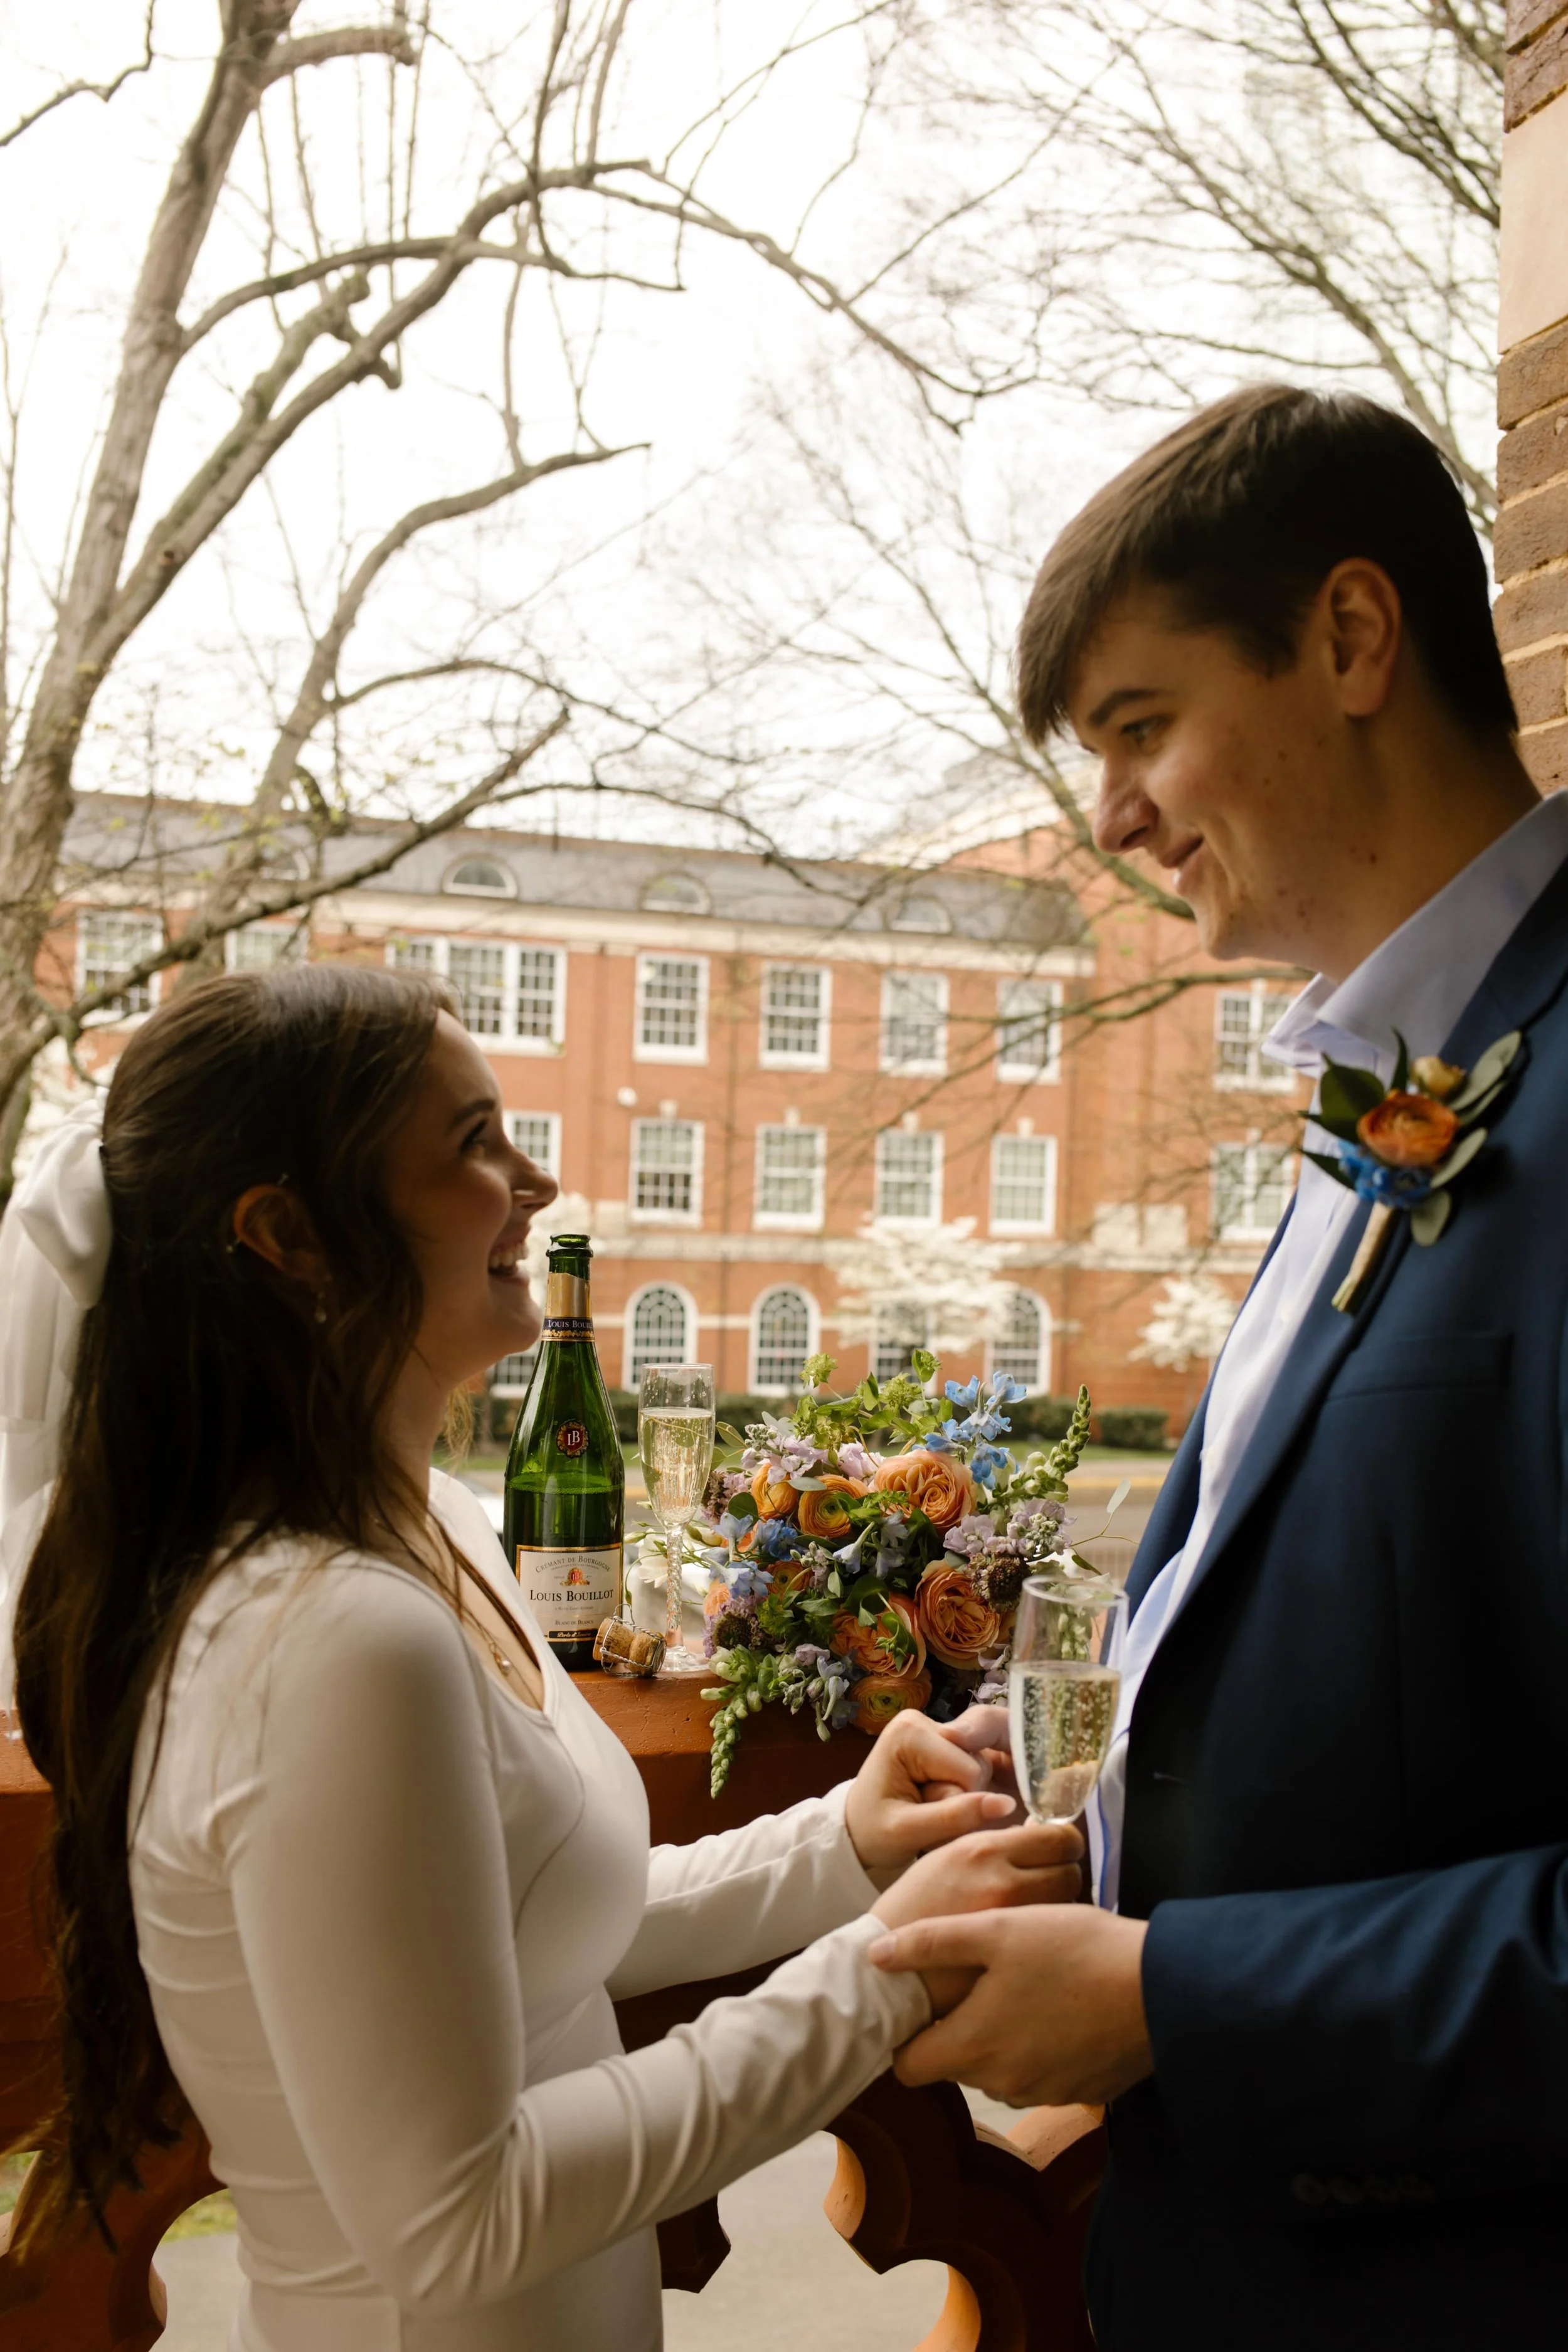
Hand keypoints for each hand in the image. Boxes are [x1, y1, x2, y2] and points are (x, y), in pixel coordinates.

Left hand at [844, 1704, 1021, 1870]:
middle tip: (926, 1815)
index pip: (970, 1771)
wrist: (857, 1829)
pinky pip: (979, 1766)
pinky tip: (941, 1801)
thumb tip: (1007, 1805)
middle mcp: (924, 1720)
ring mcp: (937, 1728)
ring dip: (962, 1797)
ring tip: (929, 1810)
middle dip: (960, 1799)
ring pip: (983, 1767)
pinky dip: (965, 1791)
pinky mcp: (949, 1740)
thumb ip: (955, 1817)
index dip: (961, 1804)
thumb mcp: (908, 1832)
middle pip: (978, 1765)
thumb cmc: (874, 1832)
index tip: (928, 1817)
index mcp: (910, 1732)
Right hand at [869, 1820, 1083, 2014]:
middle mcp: (1004, 1883)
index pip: (1058, 1836)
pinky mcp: (1015, 1959)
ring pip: (1067, 1906)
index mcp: (984, 1851)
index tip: (1058, 1848)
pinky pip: (1051, 1937)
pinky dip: (1048, 1934)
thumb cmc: (914, 1908)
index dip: (1065, 1842)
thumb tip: (1039, 1834)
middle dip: (1065, 1872)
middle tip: (1049, 1880)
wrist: (884, 1968)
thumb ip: (995, 1844)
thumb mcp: (948, 1857)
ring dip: (1059, 1903)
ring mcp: (1011, 1924)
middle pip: (1071, 1872)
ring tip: (1036, 1911)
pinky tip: (1029, 1938)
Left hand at [869, 1906, 1151, 2106]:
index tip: (921, 2000)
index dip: (907, 2034)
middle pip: (954, 2063)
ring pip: (997, 2067)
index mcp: (974, 2047)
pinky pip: (1038, 2072)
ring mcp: (1044, 2092)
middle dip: (958, 2025)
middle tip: (979, 1976)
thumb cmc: (1074, 1950)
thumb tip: (875, 1958)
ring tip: (1023, 1983)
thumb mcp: (998, 1930)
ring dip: (999, 2034)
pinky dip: (1038, 2045)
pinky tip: (1059, 2003)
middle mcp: (1002, 2083)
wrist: (1162, 1987)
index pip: (908, 2068)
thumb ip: (932, 1943)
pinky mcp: (1079, 2091)